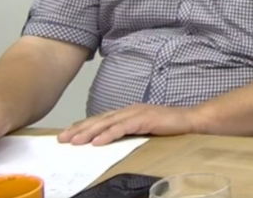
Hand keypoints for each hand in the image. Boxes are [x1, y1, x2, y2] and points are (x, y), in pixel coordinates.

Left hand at [58, 104, 201, 145]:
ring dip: (89, 132)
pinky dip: (109, 134)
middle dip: (79, 129)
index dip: (82, 126)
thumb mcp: (143, 129)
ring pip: (107, 123)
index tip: (66, 134)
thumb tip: (109, 142)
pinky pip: (123, 128)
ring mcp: (137, 113)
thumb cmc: (168, 126)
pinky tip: (97, 141)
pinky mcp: (145, 119)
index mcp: (127, 112)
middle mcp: (129, 110)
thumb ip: (127, 132)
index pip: (100, 119)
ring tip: (74, 141)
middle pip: (99, 120)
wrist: (191, 120)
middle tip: (62, 139)